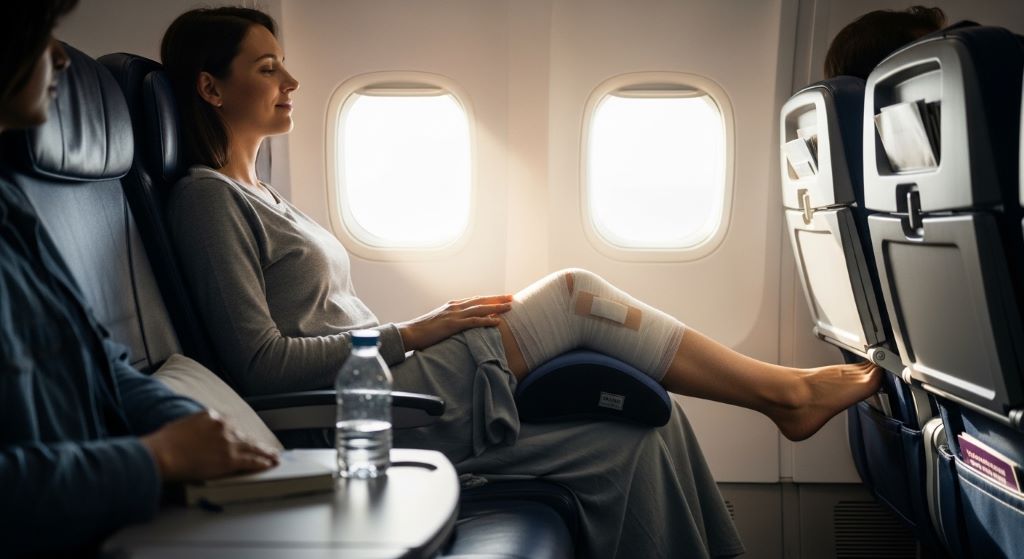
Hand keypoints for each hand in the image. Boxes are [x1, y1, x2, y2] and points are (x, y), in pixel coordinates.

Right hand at [141, 410, 278, 481]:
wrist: (162, 454)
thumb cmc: (164, 443)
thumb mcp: (182, 425)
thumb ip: (196, 428)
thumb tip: (196, 436)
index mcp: (212, 416)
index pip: (230, 425)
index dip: (237, 434)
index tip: (242, 438)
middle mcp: (224, 426)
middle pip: (243, 435)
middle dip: (254, 443)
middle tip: (265, 448)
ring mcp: (228, 443)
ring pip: (252, 447)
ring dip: (264, 453)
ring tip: (274, 456)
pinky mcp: (230, 459)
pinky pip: (251, 460)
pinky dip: (262, 462)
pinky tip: (269, 464)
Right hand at [397, 294, 512, 350]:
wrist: (409, 333)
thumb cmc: (423, 331)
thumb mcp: (439, 323)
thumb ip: (451, 321)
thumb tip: (461, 326)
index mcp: (452, 306)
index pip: (475, 300)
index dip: (489, 299)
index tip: (502, 297)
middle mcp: (455, 306)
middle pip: (481, 301)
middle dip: (497, 299)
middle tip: (512, 297)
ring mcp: (454, 314)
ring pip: (480, 309)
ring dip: (496, 307)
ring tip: (510, 307)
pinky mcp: (452, 325)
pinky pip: (473, 322)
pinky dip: (486, 321)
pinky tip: (497, 322)